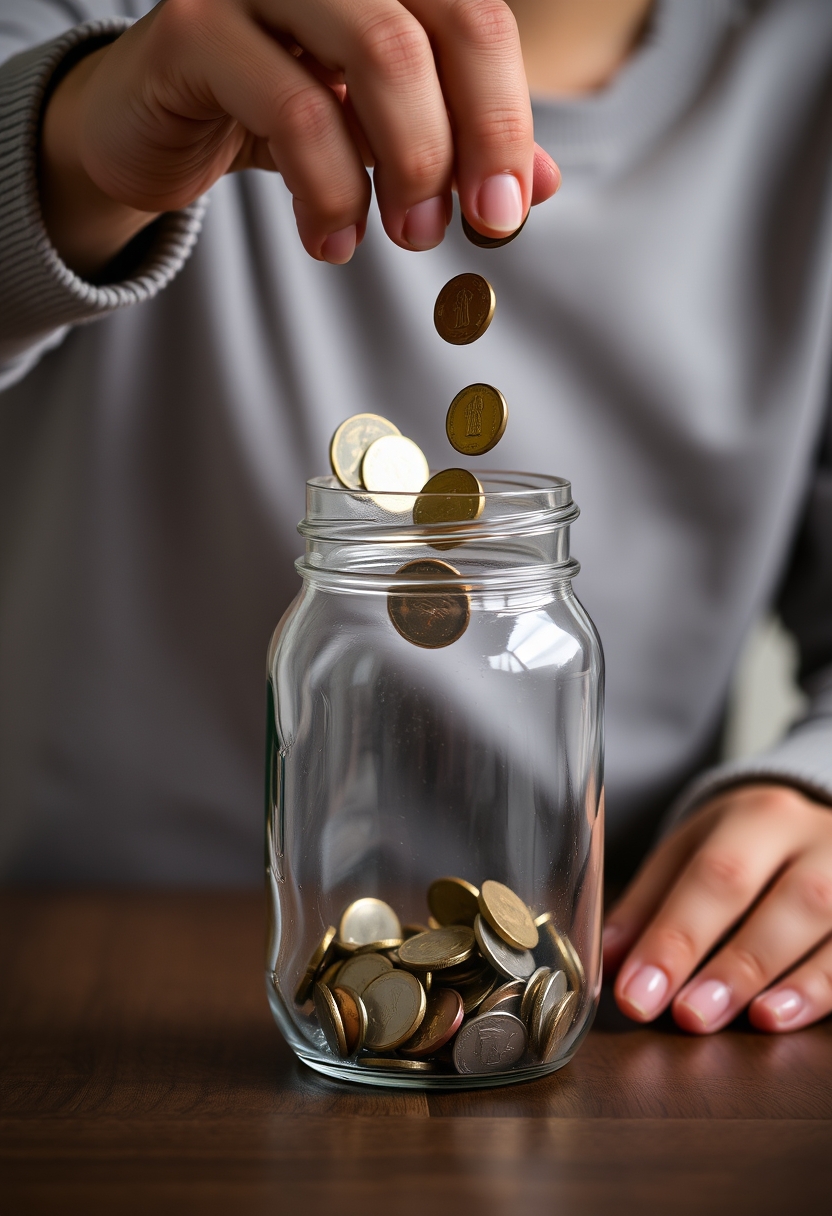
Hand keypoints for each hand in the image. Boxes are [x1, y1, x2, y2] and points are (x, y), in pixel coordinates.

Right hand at [39, 0, 559, 273]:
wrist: (147, 127)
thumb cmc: (270, 114)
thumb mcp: (375, 132)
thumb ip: (454, 145)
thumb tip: (537, 184)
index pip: (475, 22)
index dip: (505, 119)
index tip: (508, 208)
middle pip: (439, 28)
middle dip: (467, 143)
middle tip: (465, 226)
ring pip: (378, 53)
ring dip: (407, 166)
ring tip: (404, 235)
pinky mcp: (196, 27)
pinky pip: (293, 108)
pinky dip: (328, 190)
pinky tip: (330, 238)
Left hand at [604, 784, 831, 1032]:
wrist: (817, 828)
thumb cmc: (745, 847)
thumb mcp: (692, 852)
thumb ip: (650, 904)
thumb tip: (607, 961)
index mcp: (759, 815)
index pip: (716, 875)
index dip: (676, 937)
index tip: (636, 993)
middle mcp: (816, 838)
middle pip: (783, 899)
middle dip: (730, 964)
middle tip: (685, 1015)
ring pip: (827, 923)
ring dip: (781, 981)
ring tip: (739, 1022)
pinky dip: (820, 990)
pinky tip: (781, 1017)